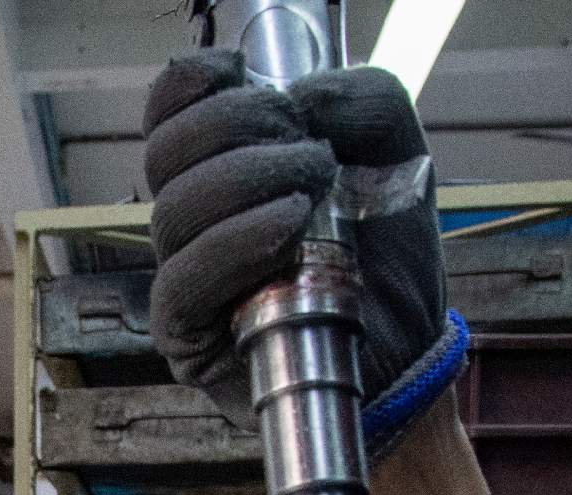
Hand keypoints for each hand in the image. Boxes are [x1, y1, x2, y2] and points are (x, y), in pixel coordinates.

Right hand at [144, 55, 461, 457]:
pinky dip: (236, 242)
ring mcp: (182, 277)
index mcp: (219, 170)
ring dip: (247, 181)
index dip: (191, 84)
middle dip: (240, 129)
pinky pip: (183, 280)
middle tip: (311, 152)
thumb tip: (302, 95)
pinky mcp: (187, 335)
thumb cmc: (385, 256)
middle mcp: (190, 221)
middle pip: (168, 152)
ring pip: (175, 209)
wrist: (404, 348)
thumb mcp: (396, 156)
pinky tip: (287, 228)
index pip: (167, 116)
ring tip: (313, 192)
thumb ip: (365, 102)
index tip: (240, 69)